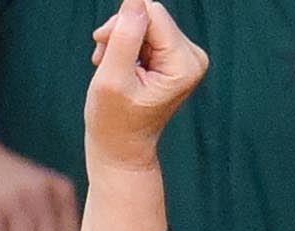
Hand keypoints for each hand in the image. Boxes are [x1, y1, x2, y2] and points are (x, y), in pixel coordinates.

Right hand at [84, 0, 210, 171]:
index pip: (152, 15)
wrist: (120, 152)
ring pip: (147, 23)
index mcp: (184, 64)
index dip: (121, 25)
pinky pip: (148, 34)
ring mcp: (186, 58)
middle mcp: (193, 57)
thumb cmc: (113, 124)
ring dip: (121, 42)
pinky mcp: (175, 58)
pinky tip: (119, 69)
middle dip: (121, 33)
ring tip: (110, 70)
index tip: (101, 50)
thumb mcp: (111, 80)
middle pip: (152, 16)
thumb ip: (123, 37)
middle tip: (103, 62)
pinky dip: (127, 47)